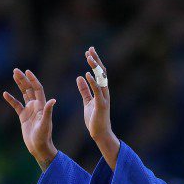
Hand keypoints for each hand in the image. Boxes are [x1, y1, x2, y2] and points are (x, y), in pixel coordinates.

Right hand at [3, 68, 56, 169]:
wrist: (39, 147)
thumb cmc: (44, 136)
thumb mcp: (45, 124)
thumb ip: (48, 111)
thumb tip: (53, 100)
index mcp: (41, 106)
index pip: (38, 89)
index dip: (33, 80)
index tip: (27, 71)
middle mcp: (36, 106)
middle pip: (29, 89)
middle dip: (23, 79)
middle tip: (16, 70)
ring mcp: (29, 111)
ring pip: (24, 94)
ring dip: (19, 85)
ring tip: (13, 75)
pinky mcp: (23, 117)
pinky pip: (16, 105)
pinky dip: (11, 99)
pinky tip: (5, 94)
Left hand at [77, 47, 119, 167]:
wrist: (100, 134)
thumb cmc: (95, 119)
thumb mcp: (87, 102)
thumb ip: (84, 90)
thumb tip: (79, 77)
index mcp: (101, 91)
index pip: (99, 73)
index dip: (95, 62)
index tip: (89, 51)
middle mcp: (105, 92)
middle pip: (101, 72)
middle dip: (96, 60)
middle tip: (90, 49)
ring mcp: (104, 98)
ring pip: (101, 79)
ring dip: (95, 67)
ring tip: (89, 57)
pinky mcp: (101, 104)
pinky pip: (97, 90)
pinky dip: (93, 81)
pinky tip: (88, 73)